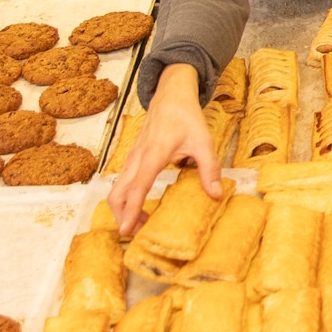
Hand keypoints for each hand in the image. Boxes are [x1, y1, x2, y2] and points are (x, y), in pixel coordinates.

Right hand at [107, 63, 217, 235]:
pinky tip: (139, 207)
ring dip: (123, 209)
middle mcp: (136, 158)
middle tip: (135, 235)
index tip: (126, 229)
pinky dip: (124, 198)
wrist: (170, 95)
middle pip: (117, 194)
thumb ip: (209, 168)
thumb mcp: (204, 141)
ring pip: (116, 189)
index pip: (137, 187)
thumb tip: (214, 194)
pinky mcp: (132, 159)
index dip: (131, 210)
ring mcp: (131, 158)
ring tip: (140, 225)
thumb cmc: (186, 117)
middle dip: (121, 216)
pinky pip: (121, 183)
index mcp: (153, 154)